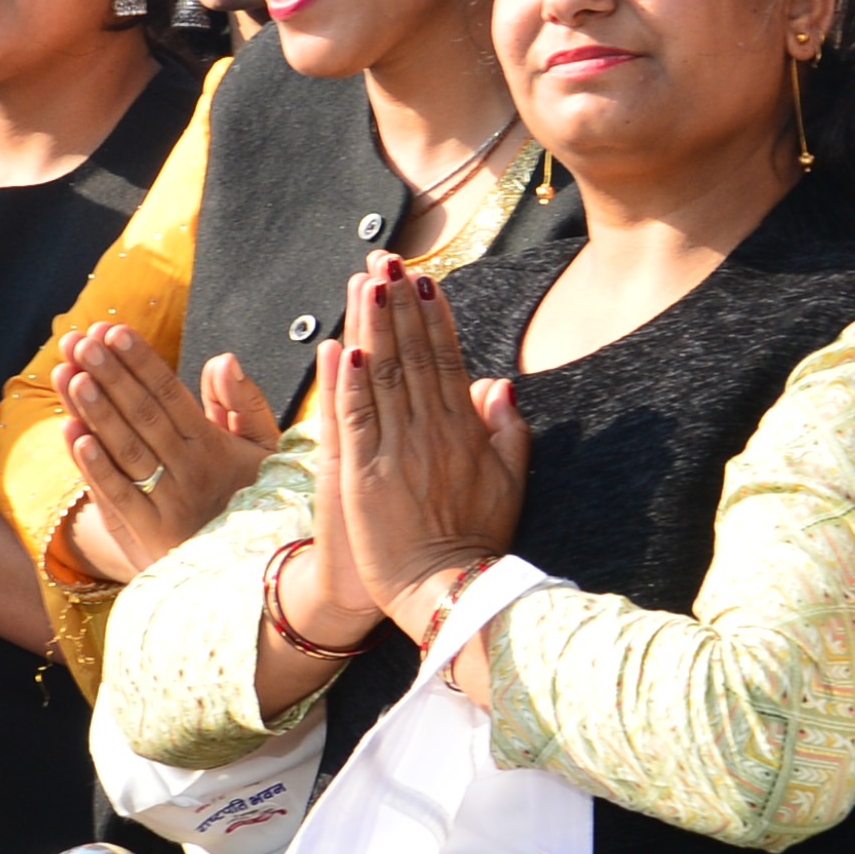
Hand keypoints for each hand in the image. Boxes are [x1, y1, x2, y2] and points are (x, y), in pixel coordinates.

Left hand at [57, 324, 274, 576]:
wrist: (256, 573)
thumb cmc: (253, 500)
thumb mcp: (264, 451)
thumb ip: (244, 404)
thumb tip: (223, 359)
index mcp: (215, 445)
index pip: (172, 395)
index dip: (142, 362)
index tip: (115, 331)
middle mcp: (191, 471)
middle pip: (144, 415)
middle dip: (110, 375)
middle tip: (80, 341)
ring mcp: (168, 503)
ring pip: (126, 449)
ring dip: (95, 410)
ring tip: (68, 373)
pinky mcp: (149, 534)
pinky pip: (118, 495)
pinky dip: (93, 465)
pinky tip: (72, 434)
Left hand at [315, 260, 526, 641]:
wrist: (448, 592)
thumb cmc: (478, 542)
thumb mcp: (510, 483)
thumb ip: (507, 431)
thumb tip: (498, 384)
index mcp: (464, 431)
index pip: (447, 359)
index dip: (434, 316)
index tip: (424, 279)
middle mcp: (431, 433)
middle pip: (413, 355)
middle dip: (399, 304)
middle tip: (386, 261)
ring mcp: (396, 452)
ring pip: (383, 376)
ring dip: (373, 326)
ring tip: (365, 283)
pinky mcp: (364, 476)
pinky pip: (356, 418)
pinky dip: (350, 381)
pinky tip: (344, 345)